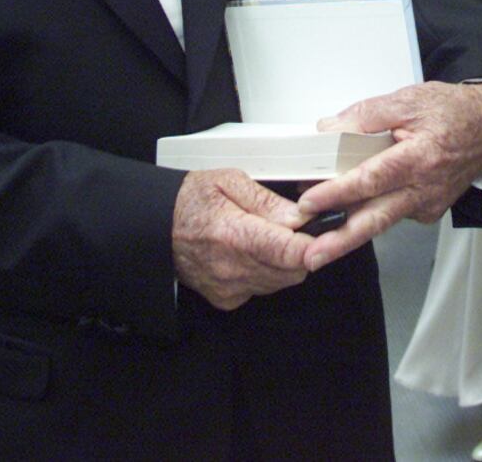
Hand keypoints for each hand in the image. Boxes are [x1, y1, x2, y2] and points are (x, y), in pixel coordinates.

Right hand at [171, 169, 314, 309]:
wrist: (157, 227)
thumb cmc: (192, 199)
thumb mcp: (230, 182)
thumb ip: (268, 201)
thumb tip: (300, 217)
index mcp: (234, 234)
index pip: (288, 252)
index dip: (313, 246)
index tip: (324, 236)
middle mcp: (231, 268)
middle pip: (292, 271)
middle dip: (301, 251)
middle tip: (292, 230)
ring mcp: (228, 288)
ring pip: (281, 282)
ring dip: (285, 263)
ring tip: (267, 238)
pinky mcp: (226, 300)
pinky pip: (263, 289)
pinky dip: (267, 273)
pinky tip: (252, 254)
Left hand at [296, 82, 481, 270]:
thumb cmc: (454, 112)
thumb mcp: (409, 100)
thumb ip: (366, 115)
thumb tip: (330, 129)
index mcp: (421, 158)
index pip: (372, 179)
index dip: (339, 192)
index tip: (310, 202)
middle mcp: (426, 188)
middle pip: (376, 219)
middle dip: (341, 241)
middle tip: (313, 256)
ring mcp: (429, 204)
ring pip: (383, 221)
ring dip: (350, 234)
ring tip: (320, 248)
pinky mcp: (429, 211)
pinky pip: (395, 214)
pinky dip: (371, 214)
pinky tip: (352, 212)